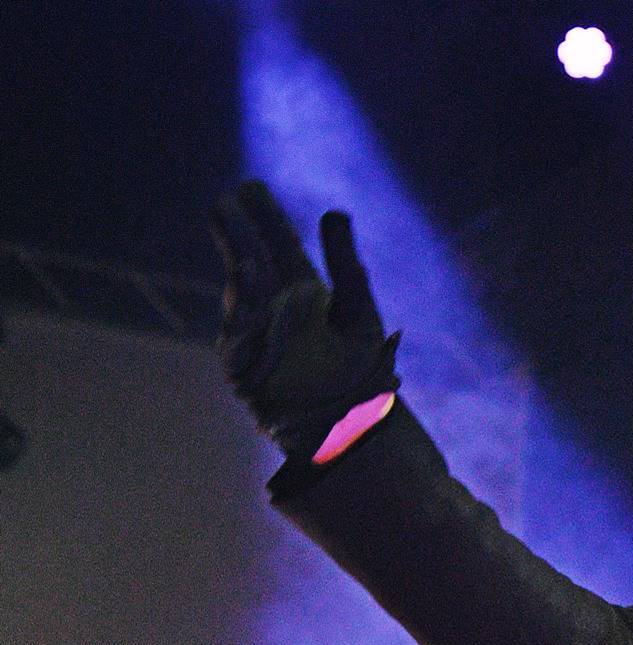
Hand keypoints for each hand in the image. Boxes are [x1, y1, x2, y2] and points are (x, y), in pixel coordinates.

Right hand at [209, 181, 399, 458]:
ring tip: (242, 249)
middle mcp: (274, 308)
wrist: (353, 421)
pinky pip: (238, 341)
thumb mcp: (358, 308)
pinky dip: (242, 320)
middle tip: (226, 201)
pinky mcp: (244, 369)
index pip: (278, 245)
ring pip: (241, 299)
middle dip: (237, 234)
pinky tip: (244, 292)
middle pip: (250, 263)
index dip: (263, 217)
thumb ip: (346, 264)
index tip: (250, 187)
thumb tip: (335, 213)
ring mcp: (255, 337)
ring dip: (240, 275)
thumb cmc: (358, 366)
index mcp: (304, 290)